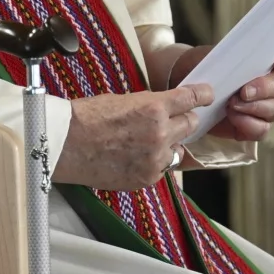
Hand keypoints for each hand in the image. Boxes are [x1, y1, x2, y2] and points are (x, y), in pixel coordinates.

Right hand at [54, 84, 212, 190]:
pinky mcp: (146, 178)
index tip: (208, 95)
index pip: (191, 99)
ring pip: (178, 149)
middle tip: (170, 119)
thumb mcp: (124, 99)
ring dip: (169, 143)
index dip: (202, 95)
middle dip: (183, 120)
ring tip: (145, 141)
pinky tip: (135, 156)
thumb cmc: (87, 117)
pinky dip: (154, 162)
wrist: (64, 145)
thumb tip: (166, 108)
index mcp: (153, 107)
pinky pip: (162, 168)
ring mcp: (154, 159)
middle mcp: (159, 133)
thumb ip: (151, 105)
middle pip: (191, 124)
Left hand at [163, 41, 273, 142]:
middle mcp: (272, 83)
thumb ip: (229, 56)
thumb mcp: (212, 55)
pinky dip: (249, 124)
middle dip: (264, 89)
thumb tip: (236, 59)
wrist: (190, 89)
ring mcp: (266, 106)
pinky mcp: (254, 126)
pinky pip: (262, 129)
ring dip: (253, 108)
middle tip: (243, 92)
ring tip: (231, 105)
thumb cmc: (204, 68)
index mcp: (267, 59)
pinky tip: (233, 118)